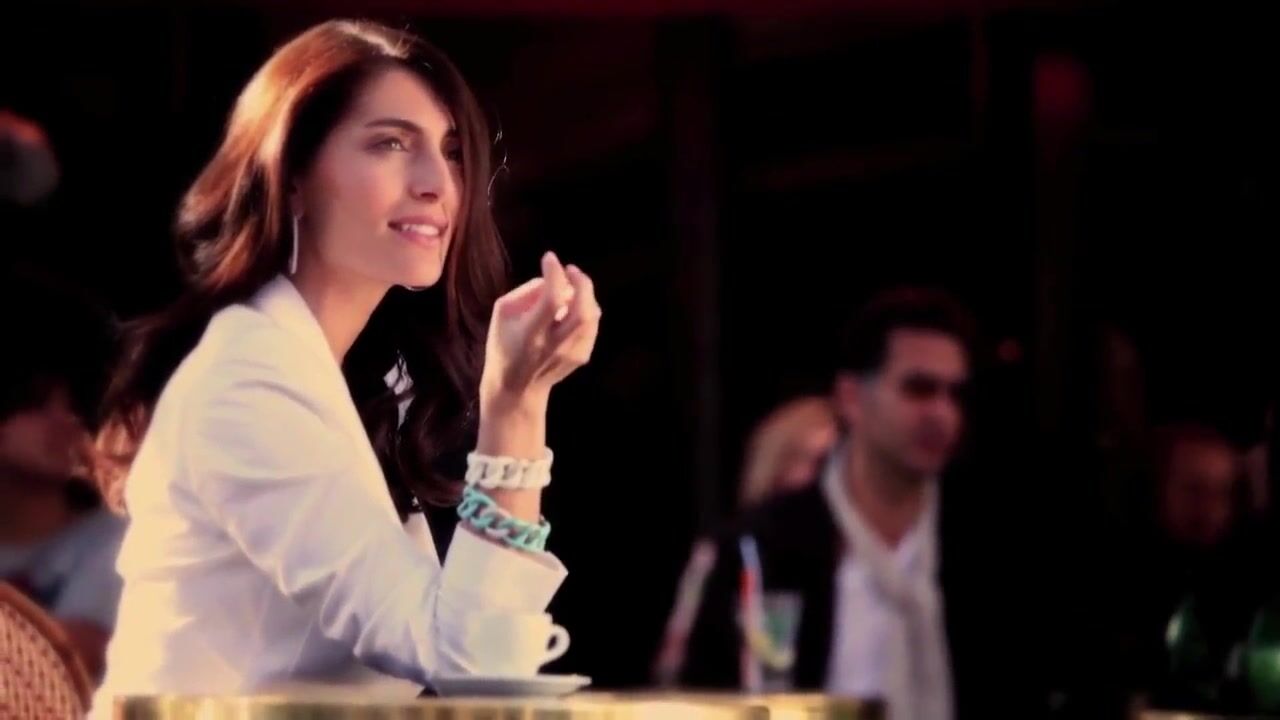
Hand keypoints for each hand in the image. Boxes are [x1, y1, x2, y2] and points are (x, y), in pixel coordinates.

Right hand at [480, 252, 601, 406]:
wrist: (517, 389)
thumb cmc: (504, 347)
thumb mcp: (502, 315)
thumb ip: (526, 292)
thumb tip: (551, 280)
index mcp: (531, 335)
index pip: (552, 300)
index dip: (554, 274)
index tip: (549, 259)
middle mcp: (555, 345)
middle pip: (583, 310)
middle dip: (581, 283)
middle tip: (570, 269)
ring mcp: (572, 353)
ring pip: (592, 316)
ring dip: (585, 294)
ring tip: (570, 287)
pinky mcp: (582, 356)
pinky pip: (592, 324)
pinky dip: (586, 308)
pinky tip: (573, 306)